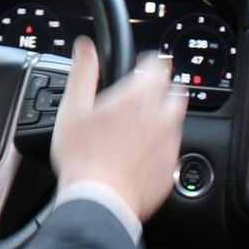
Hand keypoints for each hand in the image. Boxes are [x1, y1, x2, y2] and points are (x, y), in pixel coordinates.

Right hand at [49, 36, 186, 223]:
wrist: (98, 201)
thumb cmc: (82, 157)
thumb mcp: (73, 108)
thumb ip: (83, 72)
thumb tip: (85, 48)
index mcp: (138, 99)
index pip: (158, 66)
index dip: (150, 62)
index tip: (143, 65)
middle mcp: (160, 119)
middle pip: (176, 92)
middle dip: (163, 89)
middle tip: (144, 96)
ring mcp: (168, 146)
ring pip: (176, 123)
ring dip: (163, 119)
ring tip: (139, 127)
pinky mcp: (169, 170)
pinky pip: (171, 151)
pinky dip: (160, 148)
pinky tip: (140, 155)